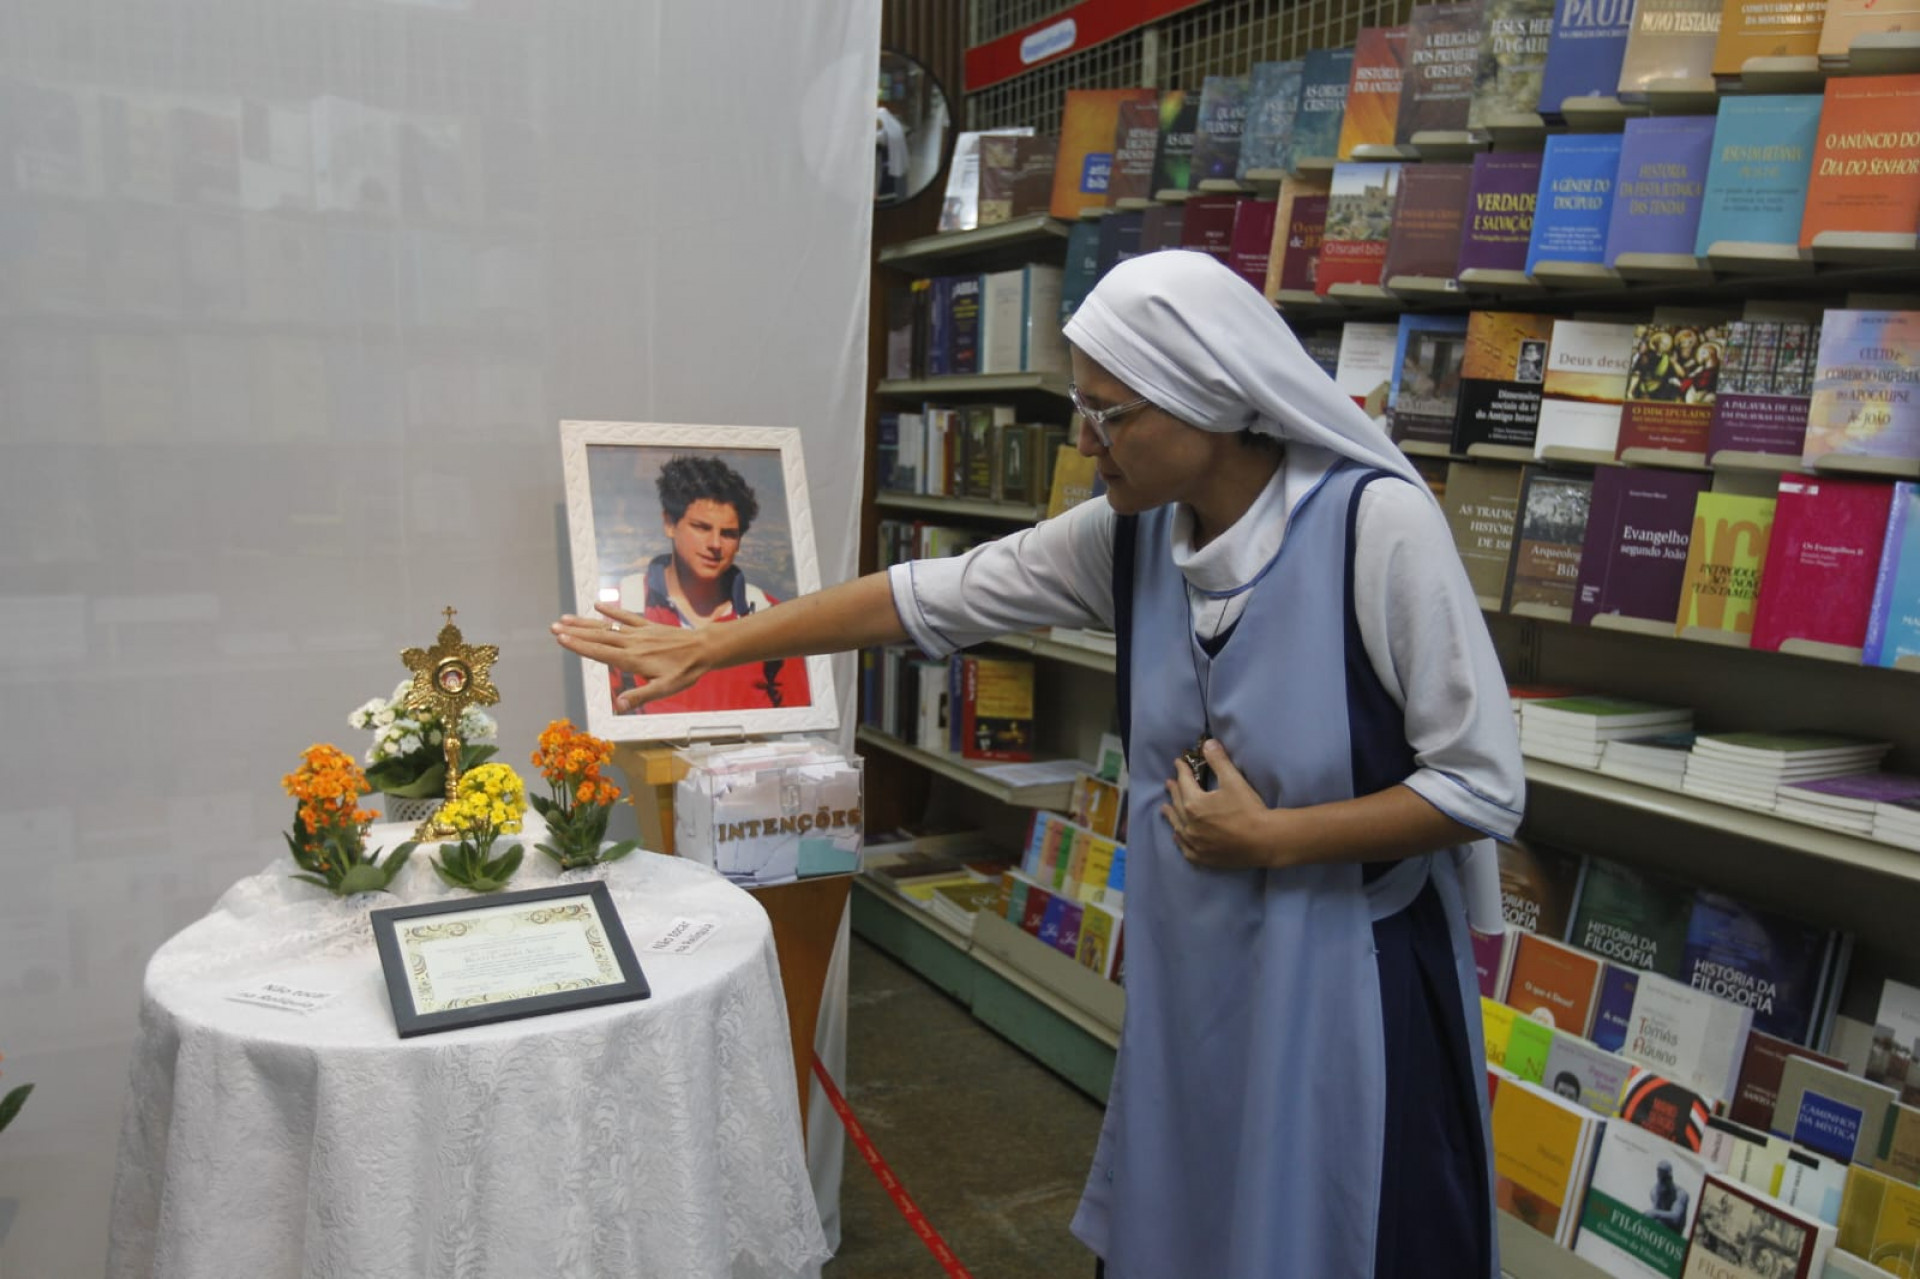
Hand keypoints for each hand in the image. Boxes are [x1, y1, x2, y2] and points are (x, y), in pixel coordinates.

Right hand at [551, 603, 710, 711]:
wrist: (704, 649)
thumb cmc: (685, 672)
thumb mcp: (664, 689)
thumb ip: (640, 695)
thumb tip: (618, 705)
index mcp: (632, 659)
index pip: (600, 652)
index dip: (579, 646)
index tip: (561, 638)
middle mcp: (632, 643)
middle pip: (598, 636)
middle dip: (575, 632)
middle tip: (553, 627)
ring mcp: (639, 632)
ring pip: (607, 625)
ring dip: (586, 622)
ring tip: (566, 618)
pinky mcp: (648, 626)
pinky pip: (626, 616)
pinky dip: (611, 610)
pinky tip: (597, 604)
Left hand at [1161, 738, 1281, 868]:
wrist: (1264, 841)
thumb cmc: (1249, 809)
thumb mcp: (1234, 780)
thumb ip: (1218, 761)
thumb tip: (1208, 743)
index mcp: (1194, 804)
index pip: (1184, 782)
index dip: (1182, 770)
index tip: (1178, 763)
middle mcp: (1189, 824)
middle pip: (1178, 803)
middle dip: (1174, 790)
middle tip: (1170, 783)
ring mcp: (1195, 842)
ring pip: (1178, 826)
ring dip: (1171, 814)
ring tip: (1165, 807)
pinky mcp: (1203, 857)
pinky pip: (1185, 848)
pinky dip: (1180, 840)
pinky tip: (1177, 836)